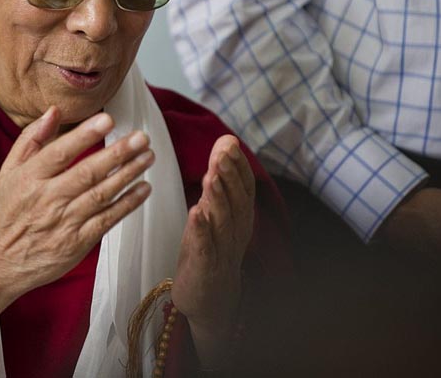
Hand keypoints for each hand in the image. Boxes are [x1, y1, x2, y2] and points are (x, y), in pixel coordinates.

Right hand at [0, 106, 153, 294]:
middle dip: (117, 153)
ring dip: (128, 174)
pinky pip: (107, 219)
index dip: (84, 135)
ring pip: (101, 194)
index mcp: (30, 178)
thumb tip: (54, 111)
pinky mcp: (77, 243)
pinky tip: (143, 188)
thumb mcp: (10, 171)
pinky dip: (127, 204)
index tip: (107, 119)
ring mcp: (65, 222)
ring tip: (147, 156)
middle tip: (141, 137)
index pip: (60, 152)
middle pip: (87, 173)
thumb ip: (32, 139)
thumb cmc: (7, 212)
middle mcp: (48, 199)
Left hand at [172, 135, 255, 363]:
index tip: (229, 142)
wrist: (211, 299)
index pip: (244, 187)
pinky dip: (201, 231)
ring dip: (218, 198)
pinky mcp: (205, 267)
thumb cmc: (211, 248)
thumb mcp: (216, 211)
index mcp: (240, 217)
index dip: (238, 165)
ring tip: (211, 177)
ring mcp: (222, 251)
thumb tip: (225, 143)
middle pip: (237, 200)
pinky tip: (196, 214)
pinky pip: (205, 247)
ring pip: (223, 222)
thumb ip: (221, 180)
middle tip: (222, 152)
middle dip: (230, 175)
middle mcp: (236, 232)